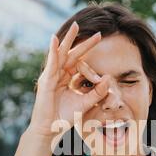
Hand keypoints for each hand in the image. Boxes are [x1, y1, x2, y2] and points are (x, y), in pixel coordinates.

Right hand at [28, 21, 110, 139]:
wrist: (51, 129)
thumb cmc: (65, 117)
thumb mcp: (85, 102)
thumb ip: (97, 92)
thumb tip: (109, 78)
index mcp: (67, 78)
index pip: (79, 61)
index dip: (89, 53)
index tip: (100, 43)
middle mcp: (59, 74)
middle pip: (71, 53)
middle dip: (82, 42)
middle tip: (97, 32)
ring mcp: (51, 76)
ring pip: (61, 53)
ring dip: (67, 39)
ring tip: (76, 26)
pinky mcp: (46, 80)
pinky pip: (51, 63)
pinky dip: (52, 50)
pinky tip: (55, 39)